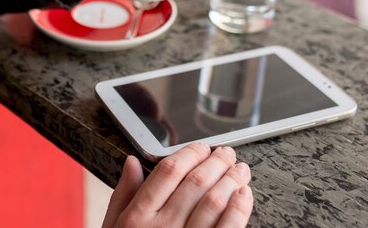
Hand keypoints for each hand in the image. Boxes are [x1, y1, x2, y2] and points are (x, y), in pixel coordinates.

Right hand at [102, 144, 253, 227]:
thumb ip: (122, 195)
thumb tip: (131, 161)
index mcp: (137, 217)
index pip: (168, 172)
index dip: (190, 154)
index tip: (202, 148)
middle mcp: (161, 227)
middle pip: (196, 182)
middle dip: (216, 162)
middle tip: (228, 154)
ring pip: (215, 202)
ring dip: (232, 180)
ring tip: (240, 170)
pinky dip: (239, 208)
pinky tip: (244, 195)